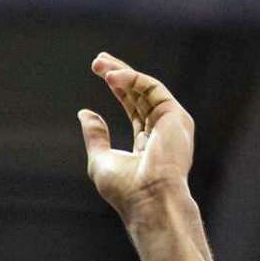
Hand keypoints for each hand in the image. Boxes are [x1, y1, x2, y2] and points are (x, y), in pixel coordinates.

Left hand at [78, 53, 195, 222]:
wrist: (150, 199)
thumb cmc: (126, 190)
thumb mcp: (101, 160)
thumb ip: (95, 136)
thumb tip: (84, 113)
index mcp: (149, 145)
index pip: (135, 109)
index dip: (119, 90)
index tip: (100, 73)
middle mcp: (164, 132)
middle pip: (141, 95)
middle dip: (120, 75)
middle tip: (98, 61)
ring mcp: (172, 124)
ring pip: (147, 88)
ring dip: (123, 72)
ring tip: (99, 64)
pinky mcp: (175, 116)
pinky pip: (152, 88)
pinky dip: (132, 79)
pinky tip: (112, 77)